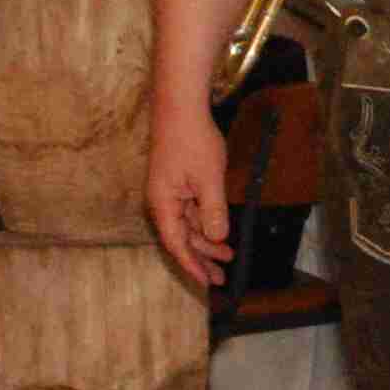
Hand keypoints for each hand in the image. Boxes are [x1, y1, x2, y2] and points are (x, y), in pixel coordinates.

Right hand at [146, 101, 233, 289]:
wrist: (181, 107)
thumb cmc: (192, 141)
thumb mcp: (209, 179)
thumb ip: (213, 211)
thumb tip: (217, 239)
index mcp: (163, 204)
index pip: (176, 244)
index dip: (192, 265)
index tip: (207, 282)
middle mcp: (162, 202)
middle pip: (181, 238)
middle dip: (202, 258)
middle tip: (222, 277)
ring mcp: (169, 192)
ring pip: (187, 225)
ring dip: (206, 241)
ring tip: (227, 256)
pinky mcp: (177, 183)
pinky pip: (190, 211)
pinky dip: (205, 223)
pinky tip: (219, 230)